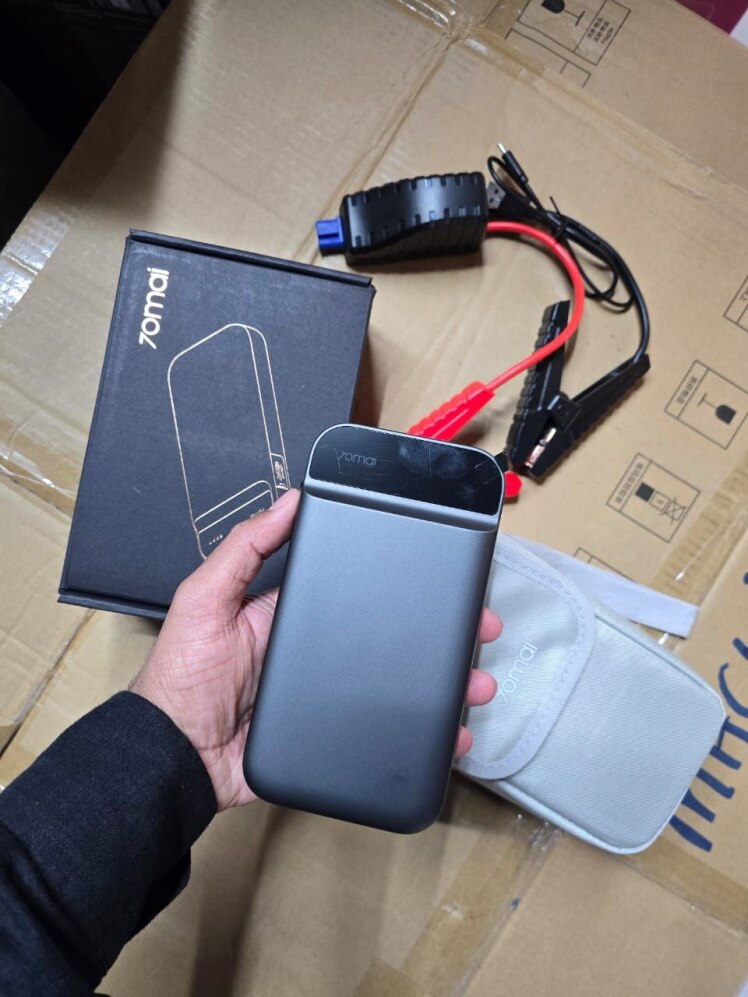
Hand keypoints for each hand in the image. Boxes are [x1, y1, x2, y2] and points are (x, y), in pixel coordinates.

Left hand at [130, 488, 501, 810]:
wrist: (174, 759)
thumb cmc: (182, 677)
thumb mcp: (205, 598)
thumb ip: (244, 549)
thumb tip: (288, 499)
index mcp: (297, 613)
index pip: (361, 588)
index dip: (403, 579)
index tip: (442, 568)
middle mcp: (323, 651)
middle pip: (394, 636)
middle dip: (441, 631)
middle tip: (481, 627)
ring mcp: (332, 696)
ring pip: (401, 684)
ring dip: (445, 682)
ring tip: (476, 684)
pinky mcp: (335, 738)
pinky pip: (387, 732)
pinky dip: (424, 734)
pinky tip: (451, 732)